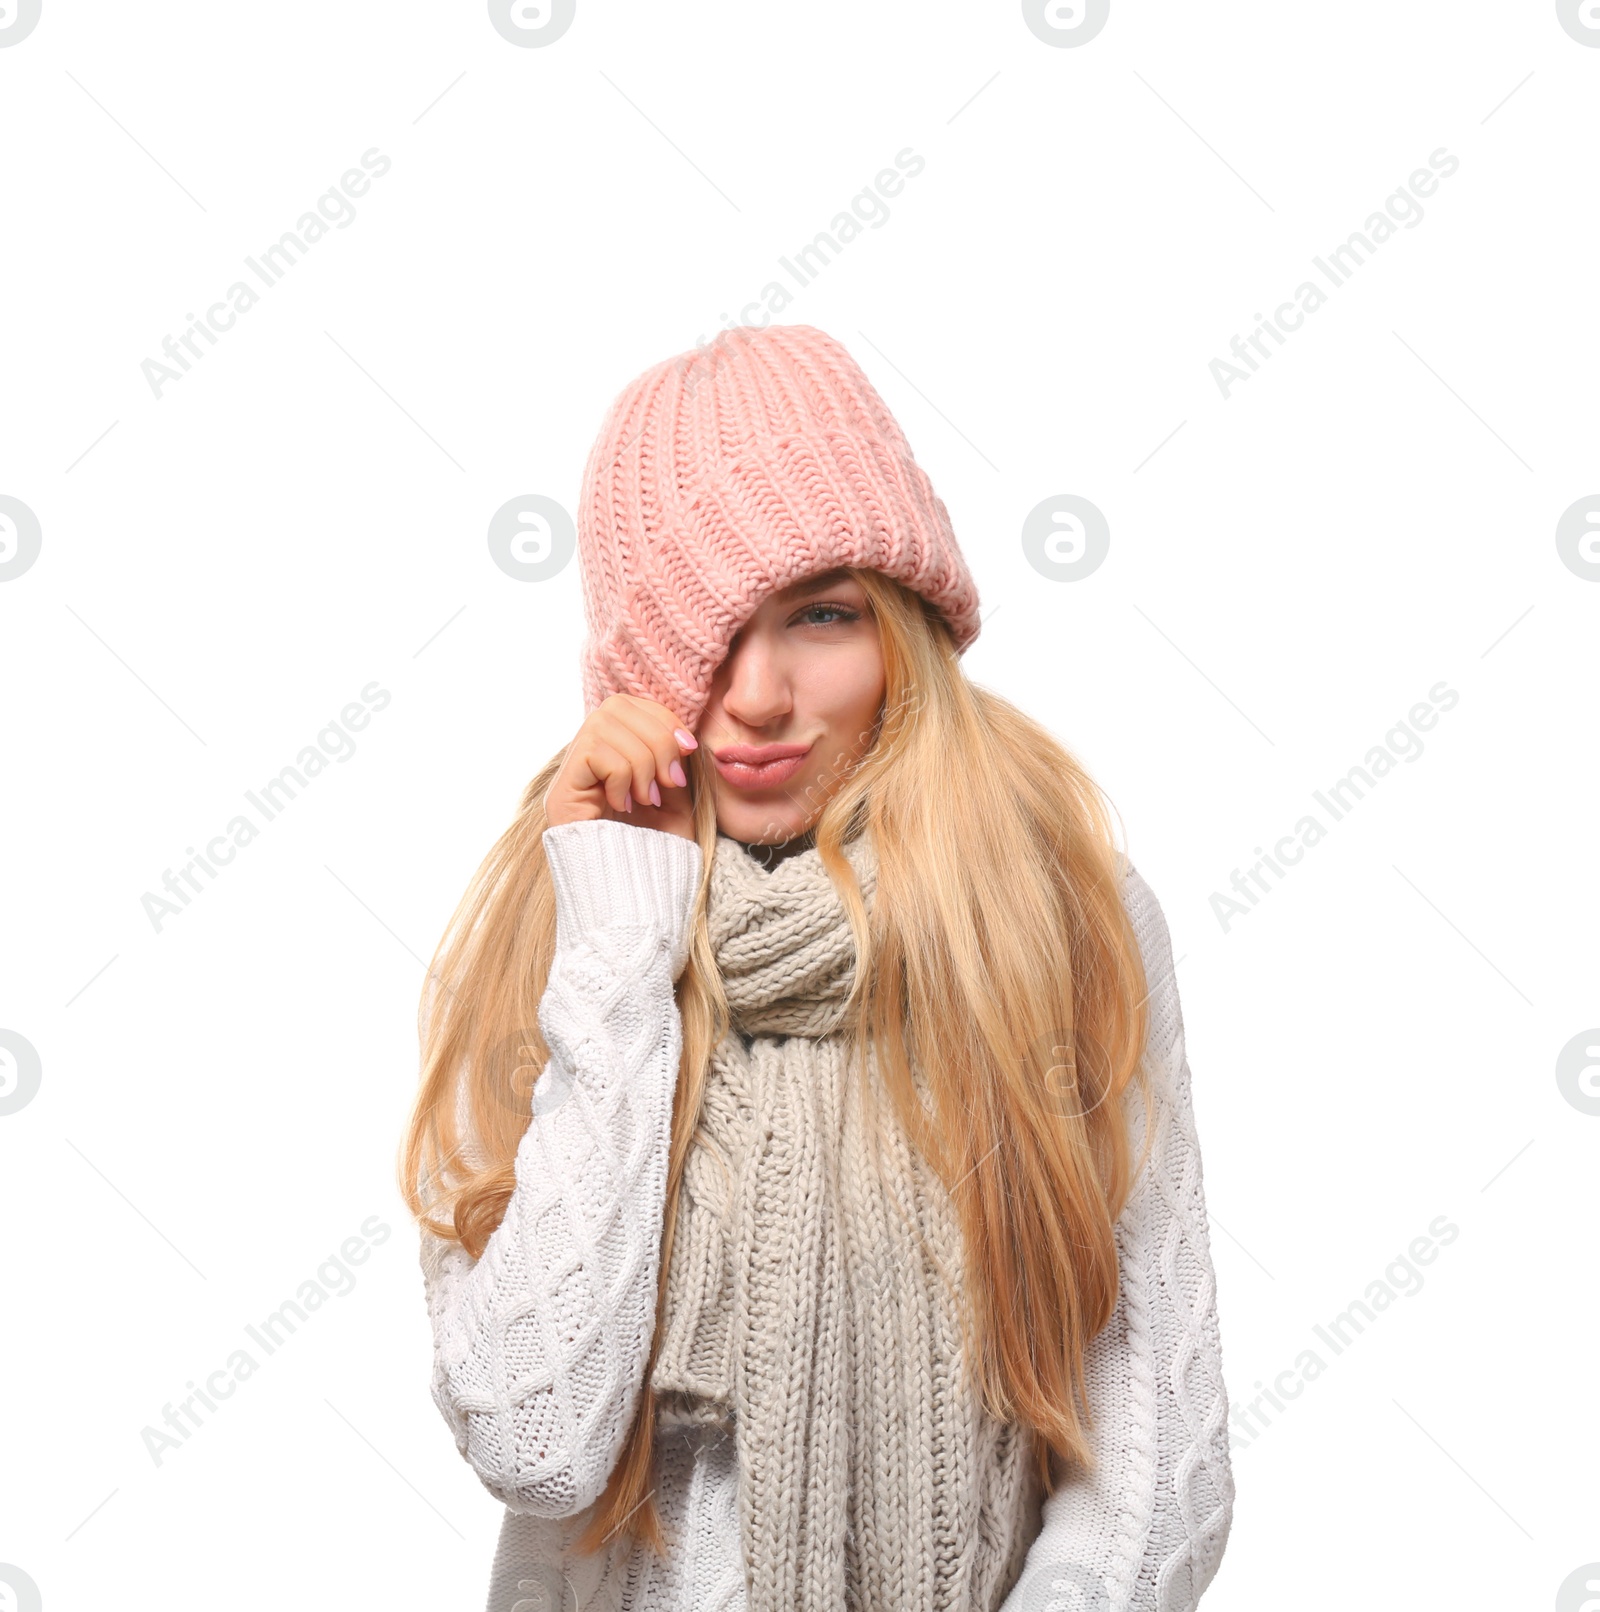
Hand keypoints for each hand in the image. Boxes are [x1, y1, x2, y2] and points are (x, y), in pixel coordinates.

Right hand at [544, 695, 698, 841]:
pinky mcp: (561, 792)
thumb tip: (679, 733)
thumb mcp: (676, 799)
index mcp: (611, 755)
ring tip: (645, 799)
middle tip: (669, 782)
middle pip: (616, 705)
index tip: (686, 750)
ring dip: (641, 762)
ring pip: (606, 726)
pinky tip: (622, 807)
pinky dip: (621, 778)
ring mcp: (569, 775)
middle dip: (656, 738)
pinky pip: (596, 752)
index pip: (628, 704)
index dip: (661, 718)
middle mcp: (584, 759)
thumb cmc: (656, 852)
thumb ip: (673, 761)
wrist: (637, 897)